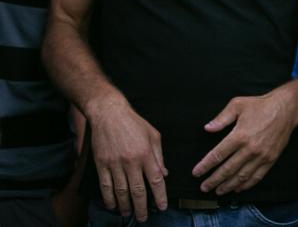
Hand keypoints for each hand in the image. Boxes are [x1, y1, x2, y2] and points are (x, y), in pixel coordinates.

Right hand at [88, 96, 167, 221]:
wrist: (109, 114)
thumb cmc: (134, 123)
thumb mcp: (154, 135)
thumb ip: (159, 156)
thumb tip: (164, 174)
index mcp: (146, 154)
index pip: (156, 180)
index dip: (160, 196)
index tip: (162, 206)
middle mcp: (131, 161)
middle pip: (138, 190)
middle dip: (142, 207)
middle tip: (143, 218)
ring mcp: (115, 164)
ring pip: (121, 191)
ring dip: (126, 206)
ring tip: (129, 214)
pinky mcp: (101, 164)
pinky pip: (105, 186)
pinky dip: (109, 198)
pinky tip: (113, 205)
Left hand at [193, 90, 297, 194]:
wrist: (286, 109)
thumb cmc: (261, 105)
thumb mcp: (238, 104)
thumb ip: (221, 118)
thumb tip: (207, 128)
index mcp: (239, 135)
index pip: (218, 155)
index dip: (205, 166)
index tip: (196, 173)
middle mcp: (250, 148)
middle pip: (227, 169)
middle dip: (214, 180)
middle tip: (204, 187)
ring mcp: (261, 155)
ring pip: (241, 176)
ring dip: (228, 186)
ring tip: (218, 191)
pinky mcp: (271, 159)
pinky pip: (257, 176)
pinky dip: (246, 185)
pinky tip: (238, 188)